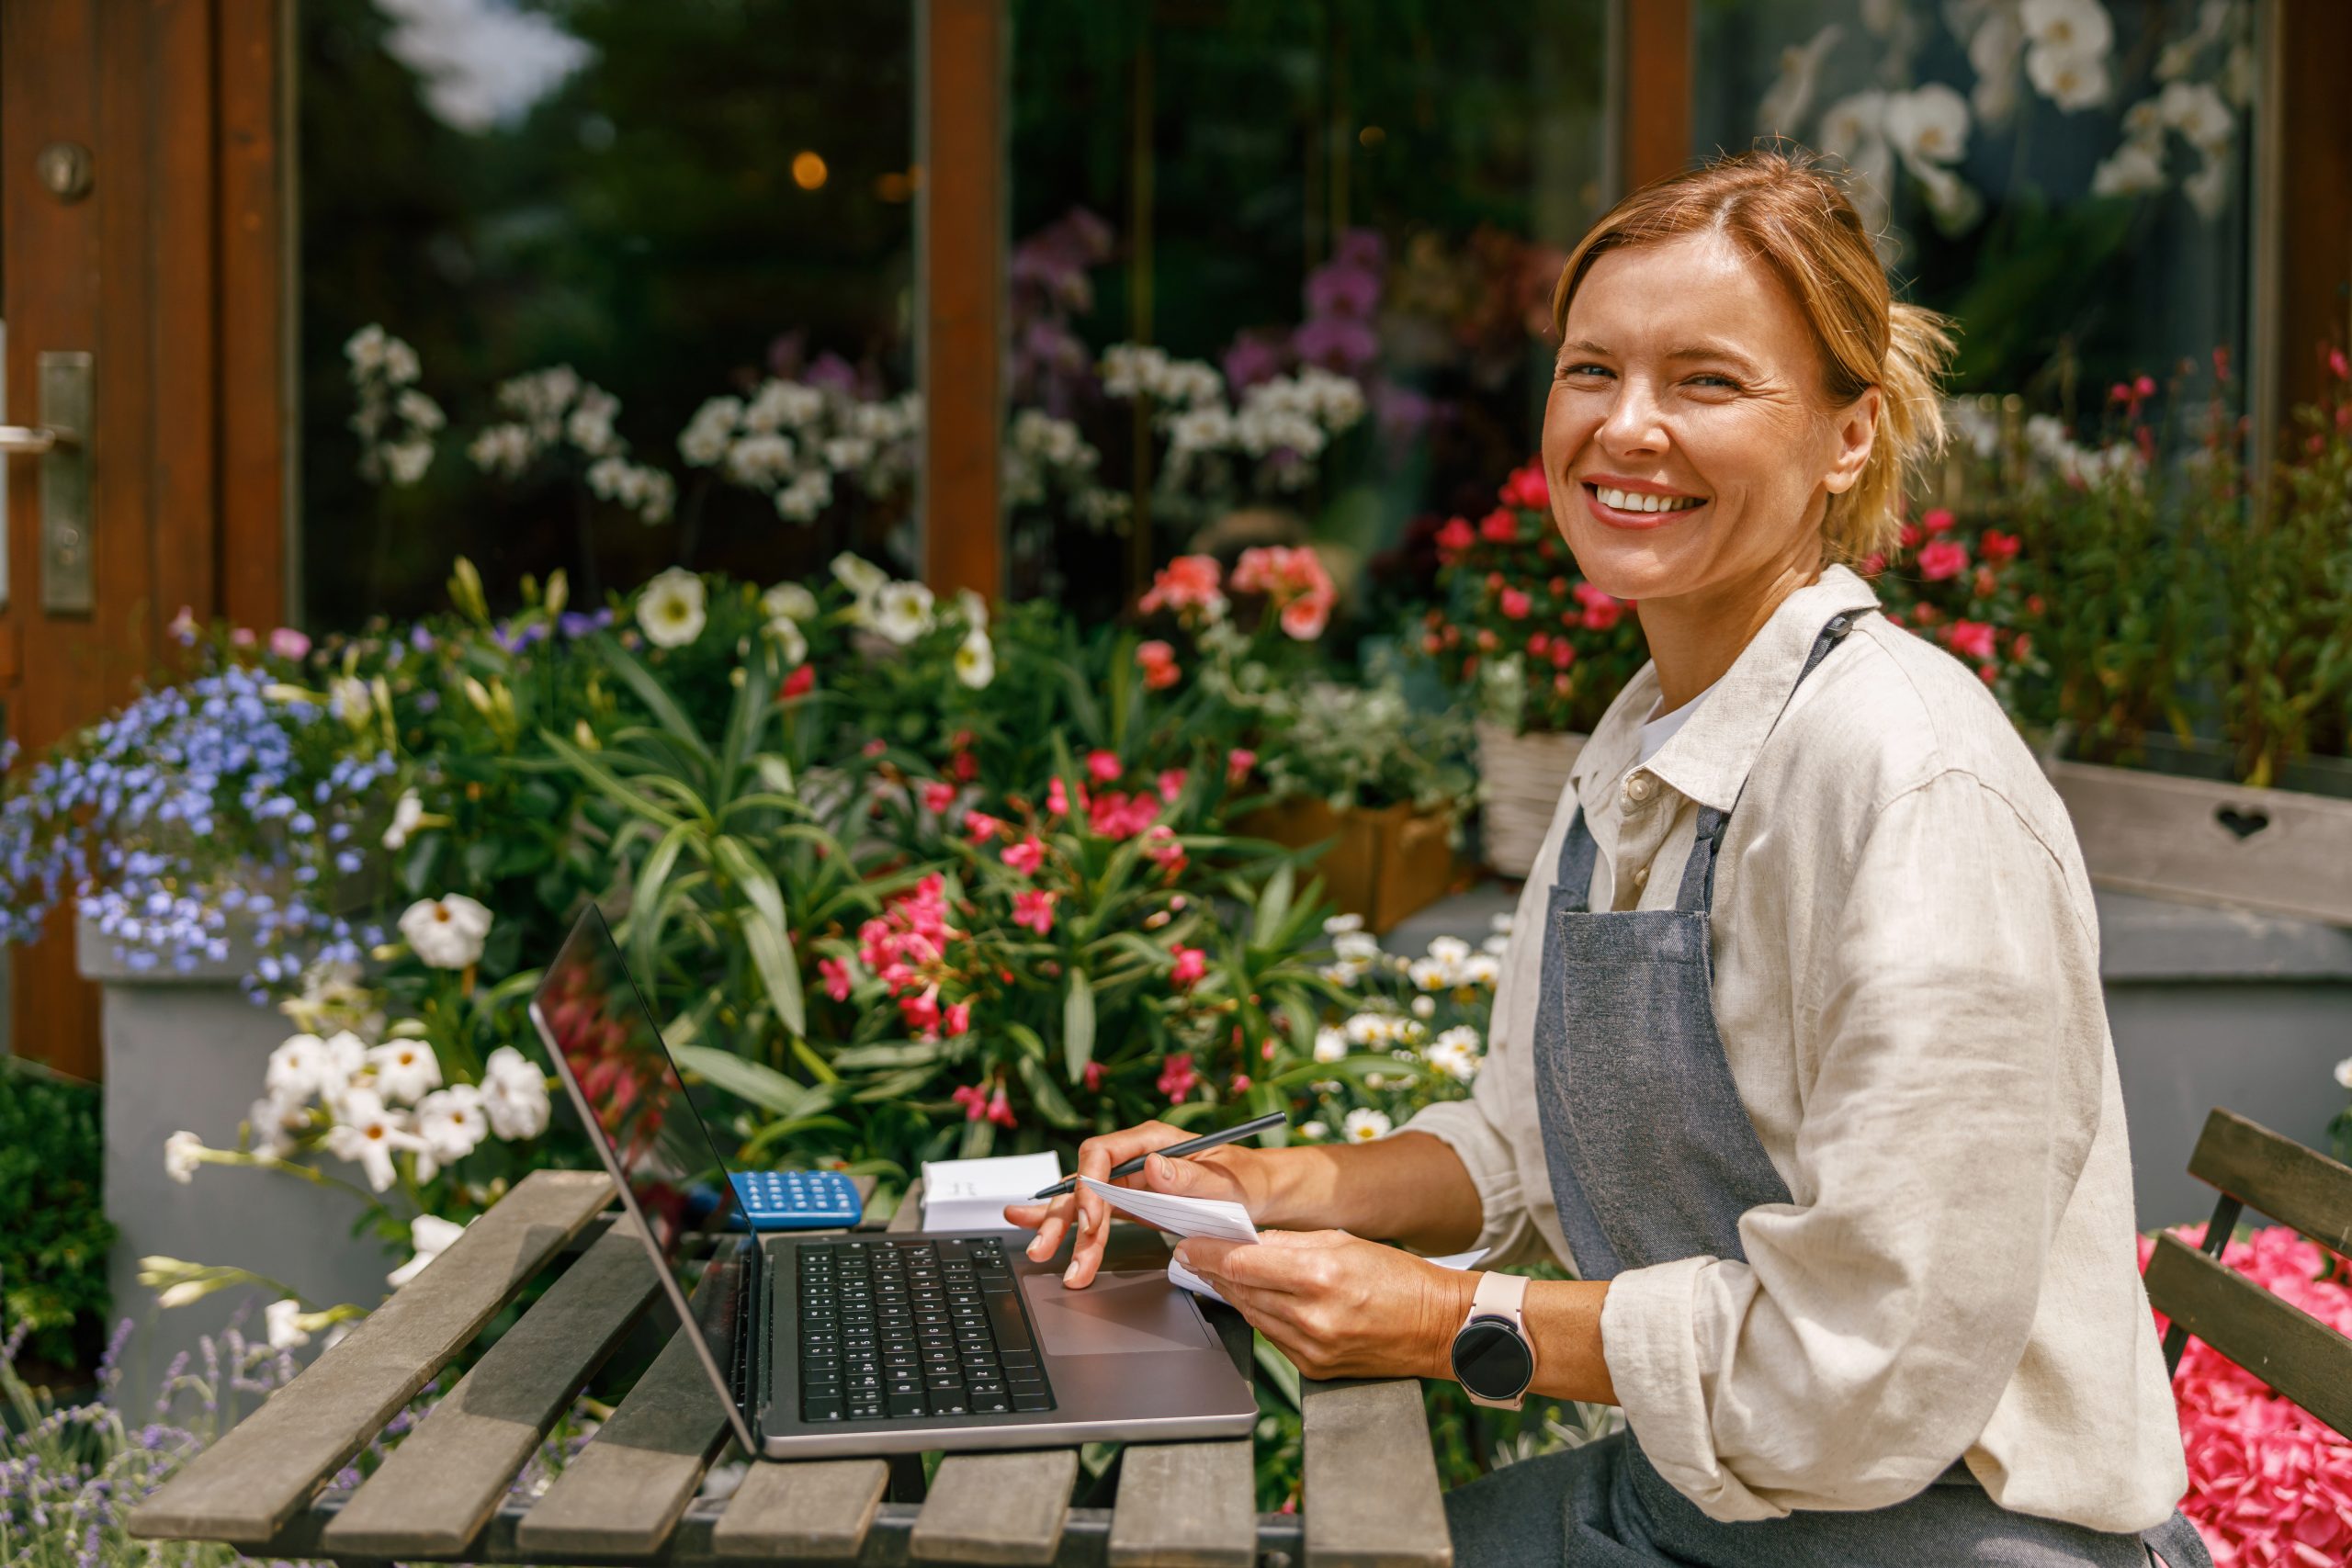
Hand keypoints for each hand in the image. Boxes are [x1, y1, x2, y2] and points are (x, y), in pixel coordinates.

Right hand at [1000, 1119, 1267, 1288]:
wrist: (1258, 1195)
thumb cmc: (1247, 1180)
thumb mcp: (1228, 1181)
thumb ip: (1191, 1176)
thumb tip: (1153, 1167)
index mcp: (1153, 1141)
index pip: (1102, 1152)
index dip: (1089, 1184)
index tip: (1090, 1219)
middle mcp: (1134, 1159)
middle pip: (1085, 1181)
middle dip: (1063, 1215)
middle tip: (1049, 1249)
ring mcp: (1129, 1183)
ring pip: (1083, 1203)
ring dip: (1061, 1230)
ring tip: (1042, 1257)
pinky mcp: (1130, 1205)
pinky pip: (1093, 1216)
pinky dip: (1069, 1228)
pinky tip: (1038, 1233)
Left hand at [1171, 1229, 1476, 1381]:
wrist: (1437, 1327)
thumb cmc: (1399, 1279)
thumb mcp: (1344, 1241)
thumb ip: (1289, 1242)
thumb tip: (1246, 1240)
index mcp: (1319, 1276)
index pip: (1242, 1263)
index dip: (1207, 1252)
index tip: (1188, 1244)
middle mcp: (1311, 1316)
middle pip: (1240, 1290)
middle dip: (1213, 1270)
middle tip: (1194, 1254)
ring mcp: (1311, 1348)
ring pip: (1252, 1315)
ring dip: (1232, 1293)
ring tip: (1220, 1273)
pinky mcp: (1313, 1367)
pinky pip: (1272, 1337)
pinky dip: (1261, 1316)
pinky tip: (1258, 1299)